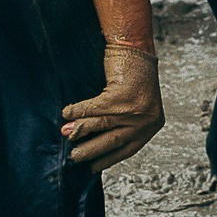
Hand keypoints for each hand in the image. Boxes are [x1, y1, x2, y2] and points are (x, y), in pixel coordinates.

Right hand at [61, 43, 163, 172]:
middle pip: (112, 141)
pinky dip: (77, 111)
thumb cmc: (133, 74)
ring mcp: (133, 109)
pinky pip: (92, 109)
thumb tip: (91, 140)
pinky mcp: (120, 97)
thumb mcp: (133, 103)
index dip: (108, 159)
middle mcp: (145, 120)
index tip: (93, 168)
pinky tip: (66, 113)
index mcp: (151, 124)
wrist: (135, 48)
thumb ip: (122, 121)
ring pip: (100, 125)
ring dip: (79, 131)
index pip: (128, 149)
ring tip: (65, 135)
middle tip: (74, 158)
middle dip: (90, 151)